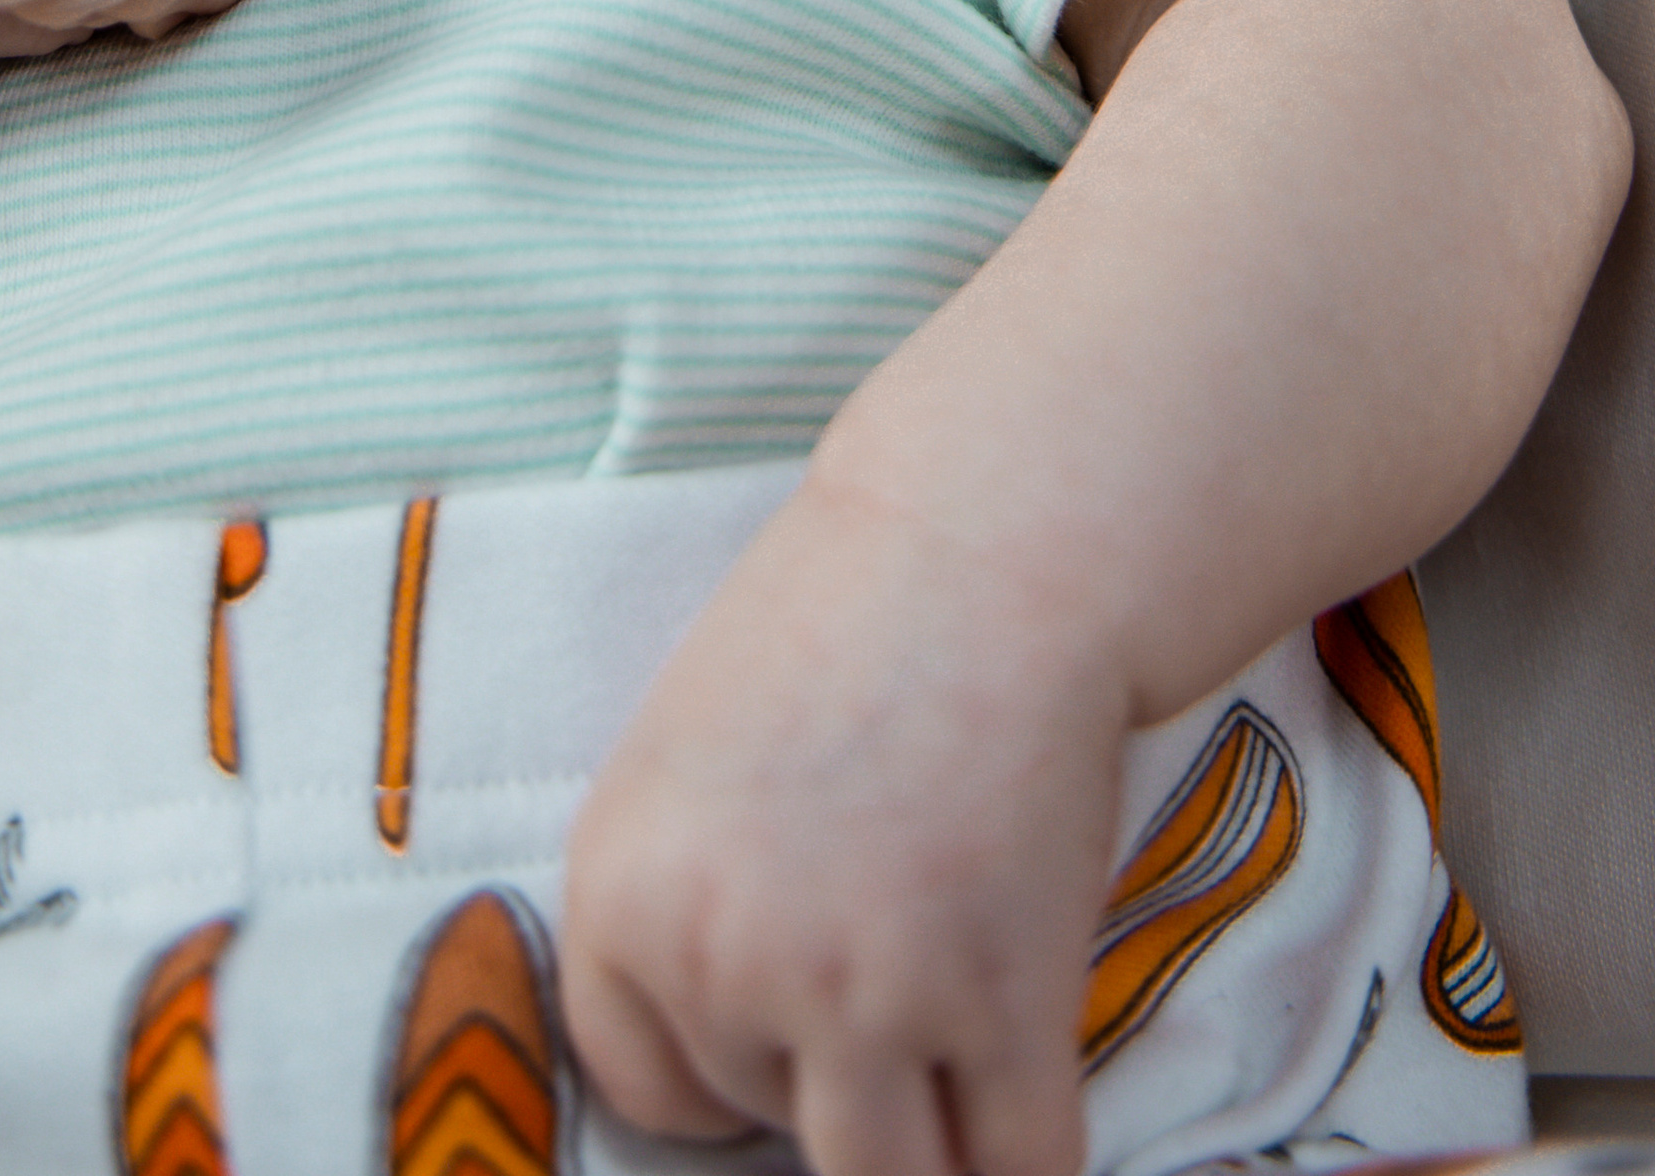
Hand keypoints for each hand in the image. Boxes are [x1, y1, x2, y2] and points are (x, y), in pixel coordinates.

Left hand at [562, 462, 1125, 1175]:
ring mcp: (862, 993)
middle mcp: (722, 960)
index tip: (785, 1005)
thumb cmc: (845, 629)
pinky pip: (1019, 1171)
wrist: (992, 541)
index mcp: (620, 895)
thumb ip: (679, 912)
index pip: (646, 1094)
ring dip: (927, 1134)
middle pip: (768, 1123)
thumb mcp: (687, 764)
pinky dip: (1029, 1156)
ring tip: (953, 1046)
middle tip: (888, 937)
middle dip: (829, 1059)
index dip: (723, 1065)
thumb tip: (712, 1070)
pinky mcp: (1000, 1003)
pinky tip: (1033, 1098)